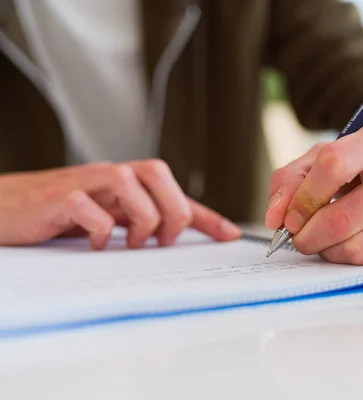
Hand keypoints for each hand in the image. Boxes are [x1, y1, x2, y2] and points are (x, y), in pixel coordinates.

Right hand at [0, 160, 240, 248]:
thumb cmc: (59, 214)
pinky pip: (88, 207)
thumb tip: (172, 238)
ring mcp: (84, 183)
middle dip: (172, 210)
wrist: (6, 208)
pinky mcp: (58, 198)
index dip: (205, 214)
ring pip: (129, 182)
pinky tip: (96, 242)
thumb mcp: (108, 219)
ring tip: (132, 242)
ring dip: (141, 219)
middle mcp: (110, 176)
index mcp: (127, 182)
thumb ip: (137, 223)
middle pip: (158, 173)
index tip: (230, 235)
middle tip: (163, 239)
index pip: (175, 193)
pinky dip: (100, 230)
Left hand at [265, 116, 362, 264]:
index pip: (333, 166)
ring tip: (326, 242)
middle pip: (342, 217)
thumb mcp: (331, 157)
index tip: (290, 218)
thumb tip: (275, 217)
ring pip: (358, 247)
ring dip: (329, 252)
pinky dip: (356, 257)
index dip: (303, 199)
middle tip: (301, 239)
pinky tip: (360, 239)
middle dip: (309, 236)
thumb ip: (294, 178)